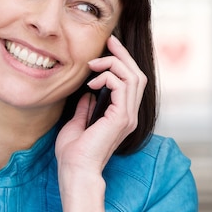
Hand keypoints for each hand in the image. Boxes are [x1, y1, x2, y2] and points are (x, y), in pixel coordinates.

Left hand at [56, 34, 147, 175]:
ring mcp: (128, 116)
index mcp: (121, 116)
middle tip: (109, 41)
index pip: (131, 82)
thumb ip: (86, 107)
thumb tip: (87, 94)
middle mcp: (129, 115)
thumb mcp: (78, 122)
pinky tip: (92, 83)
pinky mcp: (121, 118)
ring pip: (134, 77)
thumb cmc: (74, 153)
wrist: (75, 171)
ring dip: (114, 63)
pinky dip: (108, 77)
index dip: (123, 62)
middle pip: (138, 74)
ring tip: (94, 64)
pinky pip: (122, 86)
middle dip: (124, 54)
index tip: (107, 48)